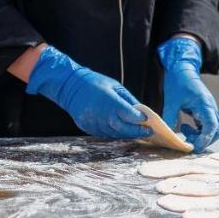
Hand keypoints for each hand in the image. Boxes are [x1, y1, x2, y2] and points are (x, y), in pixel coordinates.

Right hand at [26, 46, 151, 139]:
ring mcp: (94, 123)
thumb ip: (129, 100)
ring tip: (136, 132)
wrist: (71, 87)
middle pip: (124, 129)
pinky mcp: (88, 128)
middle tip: (148, 132)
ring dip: (127, 134)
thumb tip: (141, 111)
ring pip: (115, 134)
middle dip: (138, 132)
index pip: (130, 116)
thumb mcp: (115, 86)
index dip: (141, 119)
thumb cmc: (96, 83)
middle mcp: (102, 115)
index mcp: (110, 102)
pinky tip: (121, 130)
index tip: (148, 120)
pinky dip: (115, 133)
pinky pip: (105, 134)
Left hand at [157, 37, 218, 152]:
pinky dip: (197, 131)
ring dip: (200, 136)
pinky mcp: (204, 111)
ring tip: (184, 131)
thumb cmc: (178, 81)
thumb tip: (168, 134)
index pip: (212, 126)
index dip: (205, 138)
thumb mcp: (172, 99)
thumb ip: (170, 116)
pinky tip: (185, 127)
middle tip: (188, 143)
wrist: (182, 68)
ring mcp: (209, 110)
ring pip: (211, 130)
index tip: (194, 147)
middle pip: (216, 131)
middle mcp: (210, 108)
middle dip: (205, 140)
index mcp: (205, 104)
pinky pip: (205, 126)